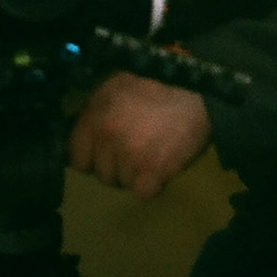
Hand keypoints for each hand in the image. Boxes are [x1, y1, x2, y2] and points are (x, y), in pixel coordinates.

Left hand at [69, 72, 211, 199]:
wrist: (201, 93)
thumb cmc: (160, 84)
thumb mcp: (119, 85)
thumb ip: (97, 110)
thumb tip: (85, 136)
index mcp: (96, 113)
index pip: (76, 157)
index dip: (92, 156)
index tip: (106, 152)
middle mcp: (107, 135)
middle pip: (101, 174)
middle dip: (116, 166)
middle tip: (137, 149)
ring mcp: (128, 155)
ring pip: (122, 183)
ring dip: (136, 174)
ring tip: (154, 152)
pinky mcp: (151, 172)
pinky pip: (143, 192)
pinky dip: (154, 184)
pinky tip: (163, 165)